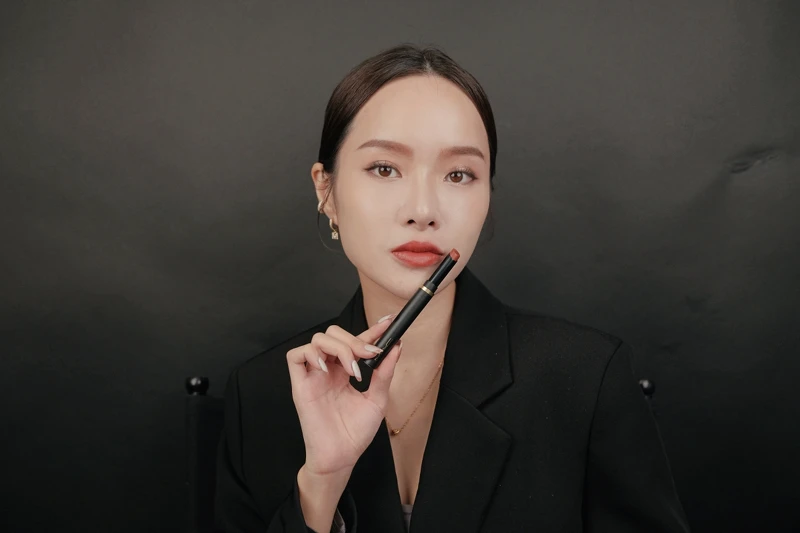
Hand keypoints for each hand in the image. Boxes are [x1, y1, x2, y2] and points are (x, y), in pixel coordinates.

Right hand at [286, 315, 401, 476]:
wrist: (341, 456)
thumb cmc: (355, 432)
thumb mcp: (377, 400)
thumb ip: (384, 373)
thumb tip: (396, 348)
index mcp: (346, 371)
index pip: (356, 342)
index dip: (371, 330)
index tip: (389, 323)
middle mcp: (329, 369)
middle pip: (334, 334)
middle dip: (354, 340)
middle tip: (369, 355)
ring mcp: (314, 375)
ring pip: (317, 340)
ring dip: (338, 348)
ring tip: (351, 368)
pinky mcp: (300, 385)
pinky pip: (295, 356)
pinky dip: (311, 354)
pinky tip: (327, 369)